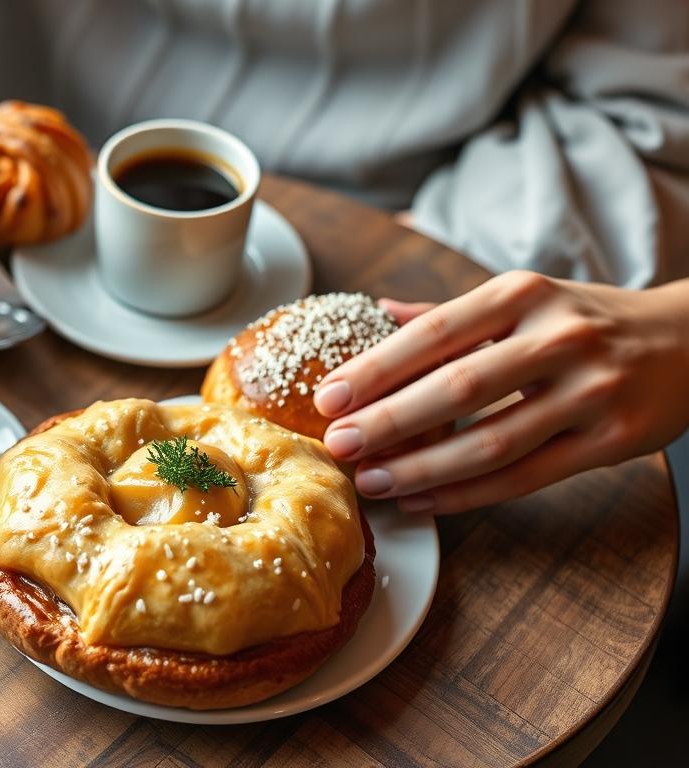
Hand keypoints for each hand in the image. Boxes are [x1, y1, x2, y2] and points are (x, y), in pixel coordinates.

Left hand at [312, 271, 688, 513]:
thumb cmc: (588, 318)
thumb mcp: (525, 298)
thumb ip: (450, 313)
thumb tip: (375, 312)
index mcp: (523, 295)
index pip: (434, 334)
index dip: (376, 369)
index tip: (327, 398)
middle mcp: (557, 338)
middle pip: (457, 389)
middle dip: (387, 422)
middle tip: (337, 446)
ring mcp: (590, 392)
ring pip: (491, 442)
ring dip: (422, 469)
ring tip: (372, 482)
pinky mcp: (613, 441)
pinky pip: (527, 477)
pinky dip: (468, 494)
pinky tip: (424, 501)